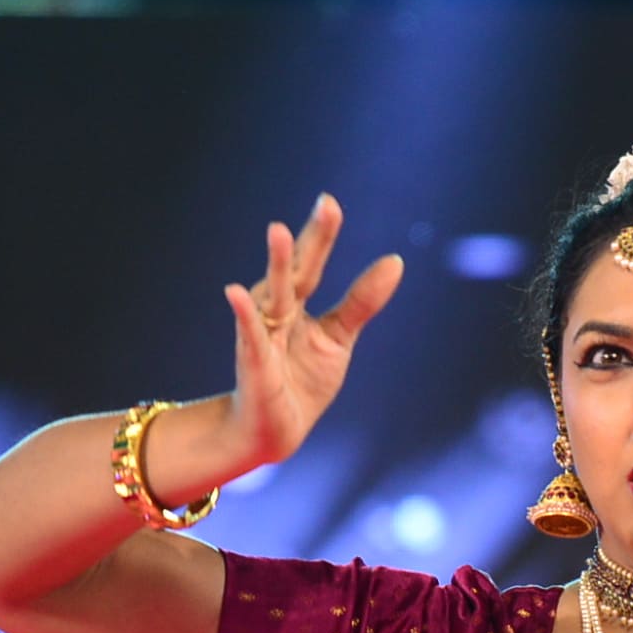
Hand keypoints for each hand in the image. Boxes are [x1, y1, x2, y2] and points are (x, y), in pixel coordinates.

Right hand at [222, 195, 402, 465]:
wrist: (277, 431)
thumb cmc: (304, 380)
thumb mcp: (339, 337)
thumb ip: (362, 301)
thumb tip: (396, 261)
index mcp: (297, 303)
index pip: (313, 263)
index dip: (322, 235)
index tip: (330, 201)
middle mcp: (277, 311)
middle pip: (297, 271)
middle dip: (308, 240)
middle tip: (325, 205)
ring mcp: (263, 334)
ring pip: (274, 294)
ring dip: (278, 264)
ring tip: (279, 231)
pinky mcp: (254, 362)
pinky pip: (249, 335)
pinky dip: (244, 314)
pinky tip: (236, 292)